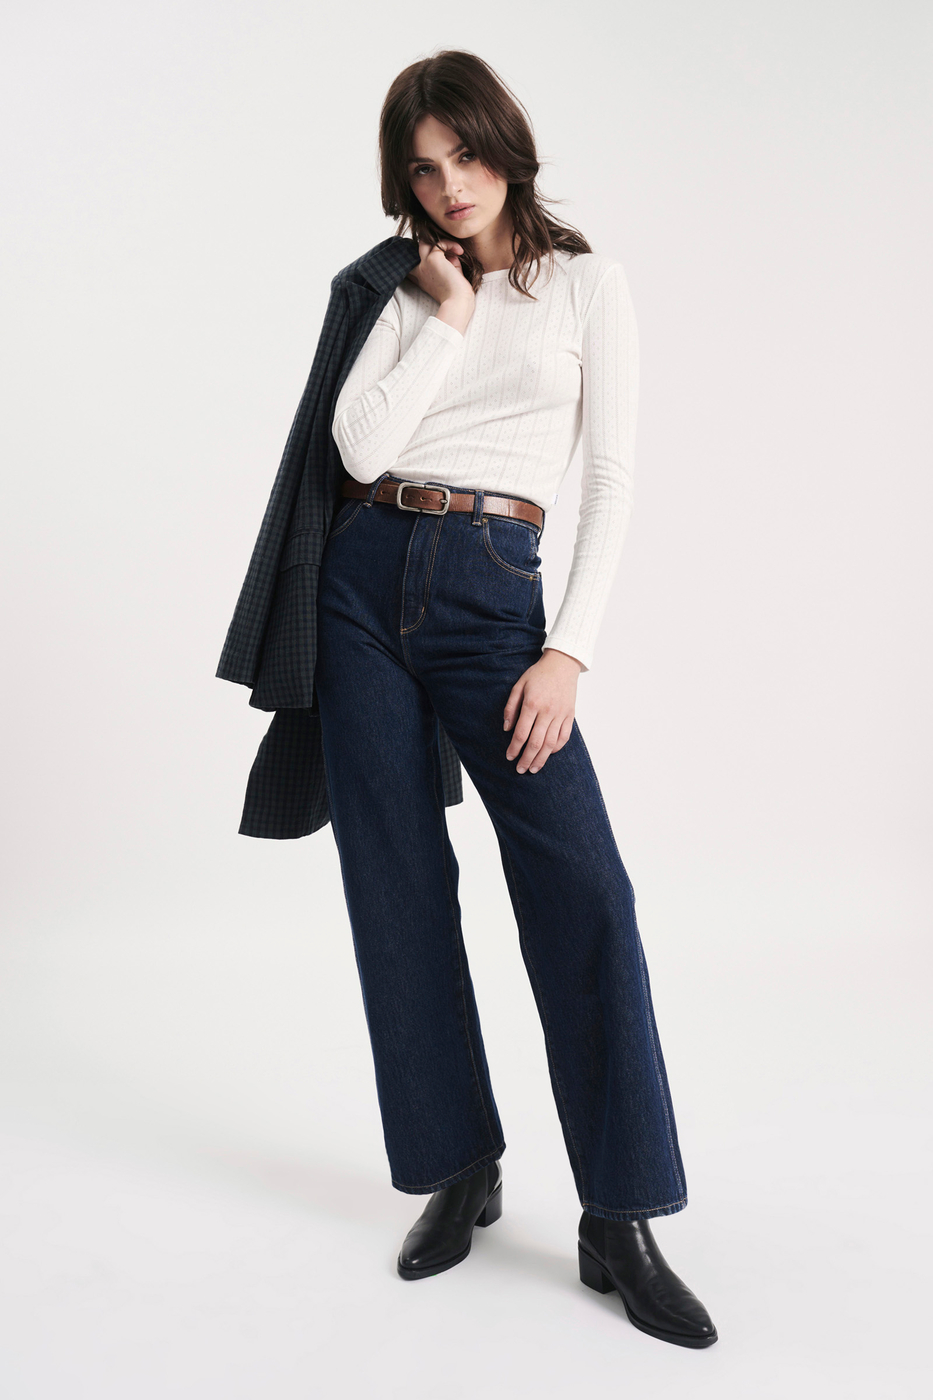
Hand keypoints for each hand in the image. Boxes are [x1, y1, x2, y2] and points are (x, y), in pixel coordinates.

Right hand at [406, 237, 473, 306]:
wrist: (457, 302)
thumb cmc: (457, 294)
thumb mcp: (451, 276)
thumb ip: (450, 263)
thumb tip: (452, 253)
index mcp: (423, 278)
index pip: (418, 261)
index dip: (430, 255)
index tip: (447, 256)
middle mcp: (420, 270)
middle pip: (420, 248)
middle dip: (434, 244)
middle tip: (450, 248)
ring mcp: (424, 264)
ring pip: (425, 242)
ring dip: (441, 242)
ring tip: (456, 250)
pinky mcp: (432, 260)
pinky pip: (439, 244)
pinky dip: (450, 244)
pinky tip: (460, 251)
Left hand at [503, 648, 583, 773]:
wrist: (562, 664)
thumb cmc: (538, 675)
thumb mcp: (519, 686)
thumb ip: (511, 707)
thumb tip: (506, 728)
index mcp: (532, 704)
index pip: (521, 733)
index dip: (514, 748)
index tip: (509, 757)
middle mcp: (547, 712)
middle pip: (536, 742)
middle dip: (527, 759)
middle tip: (520, 770)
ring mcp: (560, 715)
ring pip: (550, 743)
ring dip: (541, 759)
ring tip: (533, 769)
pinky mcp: (570, 716)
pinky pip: (564, 737)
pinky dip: (556, 748)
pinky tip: (548, 754)